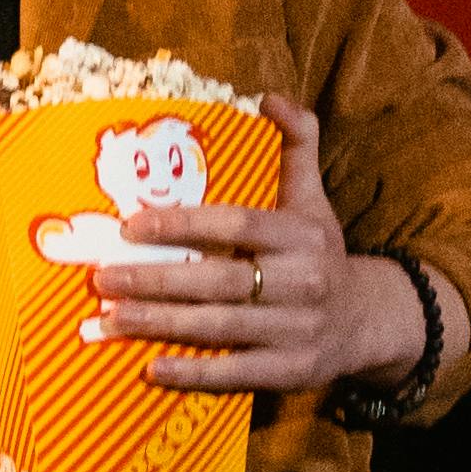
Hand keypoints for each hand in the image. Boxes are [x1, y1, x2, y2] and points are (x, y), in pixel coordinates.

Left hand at [75, 95, 430, 402]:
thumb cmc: (321, 254)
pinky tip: (151, 368)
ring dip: (160, 324)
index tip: (130, 226)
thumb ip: (297, 145)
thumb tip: (269, 97)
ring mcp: (297, 331)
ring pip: (219, 327)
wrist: (369, 321)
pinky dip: (193, 373)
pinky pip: (236, 373)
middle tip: (101, 277)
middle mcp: (302, 282)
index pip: (236, 224)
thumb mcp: (315, 199)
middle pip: (218, 281)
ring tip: (110, 319)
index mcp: (301, 236)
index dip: (182, 224)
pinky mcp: (292, 372)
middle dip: (155, 279)